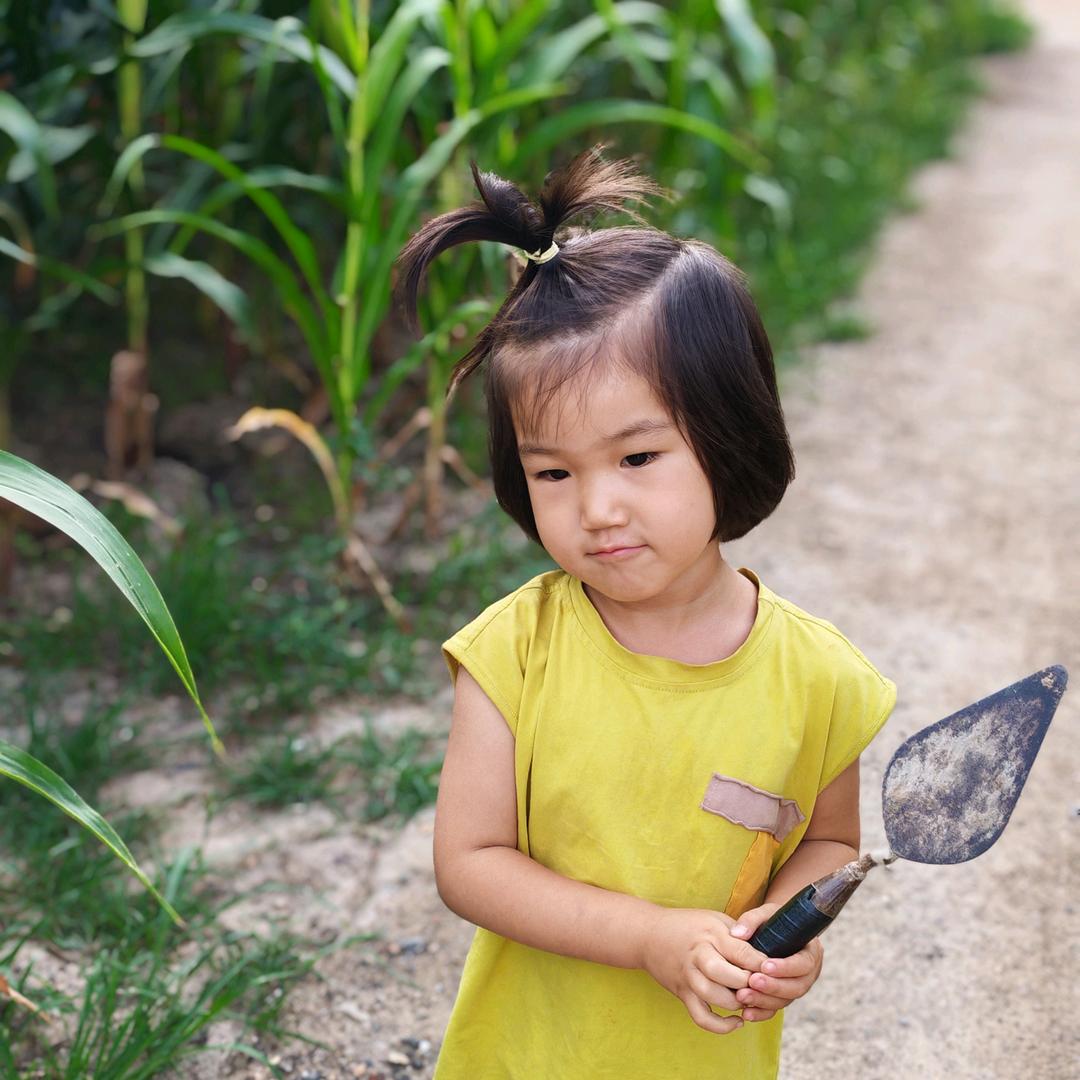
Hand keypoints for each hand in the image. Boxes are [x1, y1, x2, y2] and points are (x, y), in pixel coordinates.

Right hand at [639, 907, 764, 1034]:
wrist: (649, 934)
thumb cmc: (689, 925)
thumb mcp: (715, 920)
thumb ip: (739, 934)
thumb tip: (768, 952)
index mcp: (711, 935)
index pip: (742, 952)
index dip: (762, 964)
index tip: (777, 970)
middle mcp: (699, 955)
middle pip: (728, 976)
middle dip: (749, 984)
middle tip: (761, 985)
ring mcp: (688, 976)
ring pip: (715, 997)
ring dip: (737, 1003)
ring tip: (749, 1000)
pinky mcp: (682, 993)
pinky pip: (702, 1017)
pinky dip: (721, 1026)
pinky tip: (737, 1022)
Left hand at [728, 903, 824, 1021]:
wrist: (777, 931)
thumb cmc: (773, 920)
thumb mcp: (766, 913)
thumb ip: (751, 920)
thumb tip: (737, 934)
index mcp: (811, 951)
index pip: (804, 963)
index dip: (786, 967)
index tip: (765, 966)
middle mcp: (808, 972)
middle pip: (797, 987)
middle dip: (773, 986)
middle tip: (752, 982)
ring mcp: (797, 986)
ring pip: (786, 1000)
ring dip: (764, 1001)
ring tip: (742, 996)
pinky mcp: (785, 996)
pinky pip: (776, 1008)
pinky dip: (762, 1012)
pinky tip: (746, 1012)